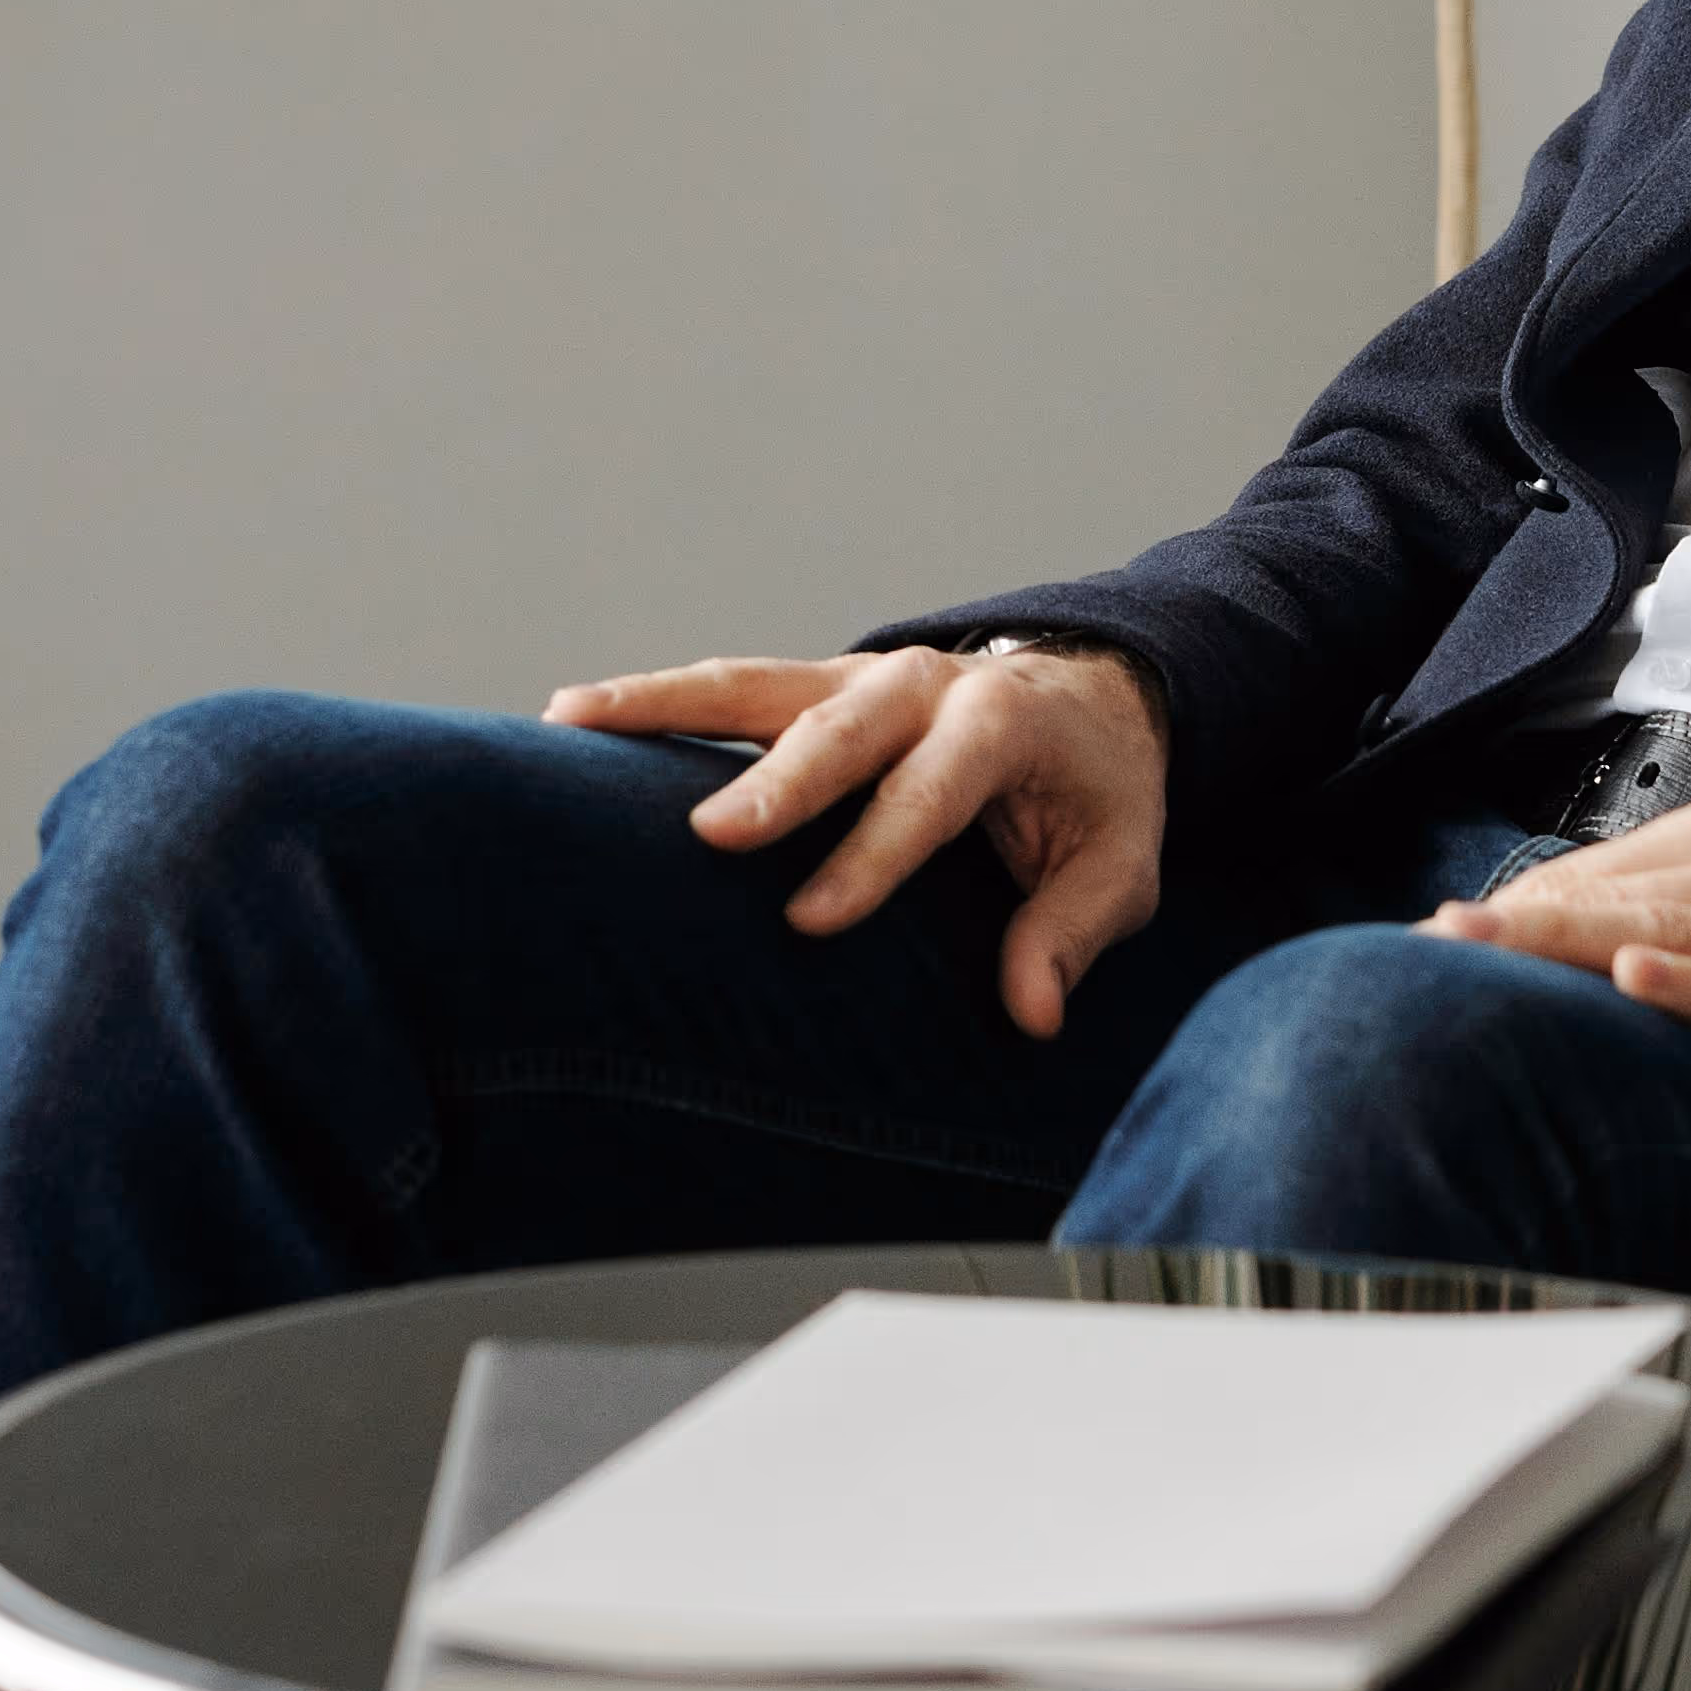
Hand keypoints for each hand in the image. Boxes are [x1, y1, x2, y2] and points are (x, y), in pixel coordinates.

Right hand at [541, 636, 1168, 1039]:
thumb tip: (1032, 1014)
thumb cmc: (1099, 795)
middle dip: (775, 782)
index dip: (874, 857)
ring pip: (752, 683)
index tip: (813, 920)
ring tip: (569, 719)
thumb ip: (1071, 932)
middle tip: (709, 835)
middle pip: (837, 728)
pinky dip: (654, 704)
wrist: (1095, 697)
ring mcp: (858, 676)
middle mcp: (921, 685)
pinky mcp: (814, 684)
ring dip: (660, 702)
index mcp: (1002, 723)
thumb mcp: (1121, 868)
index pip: (932, 794)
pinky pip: (729, 690)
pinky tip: (575, 725)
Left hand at [1426, 793, 1690, 1194]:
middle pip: (1617, 897)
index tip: (1434, 939)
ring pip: (1670, 937)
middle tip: (1430, 942)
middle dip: (1514, 922)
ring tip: (1484, 948)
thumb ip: (1659, 926)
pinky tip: (1639, 981)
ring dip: (1568, 945)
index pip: (1598, 872)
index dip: (1513, 907)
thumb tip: (1528, 947)